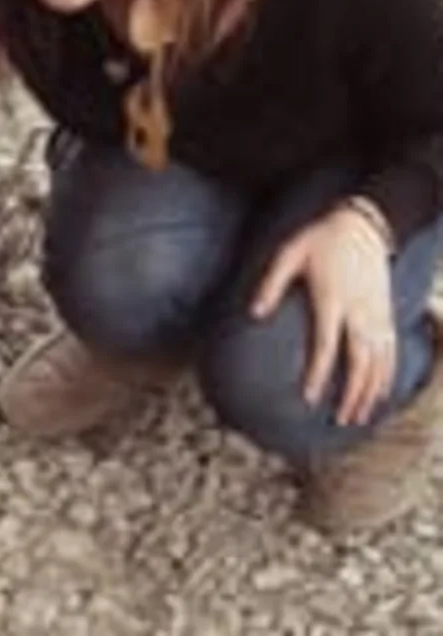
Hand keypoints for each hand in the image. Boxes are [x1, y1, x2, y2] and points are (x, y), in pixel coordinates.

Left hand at [251, 203, 395, 426]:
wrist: (363, 224)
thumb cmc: (320, 239)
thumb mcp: (289, 253)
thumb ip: (271, 283)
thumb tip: (252, 313)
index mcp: (332, 298)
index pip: (326, 345)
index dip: (317, 373)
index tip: (308, 398)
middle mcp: (358, 311)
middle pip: (359, 362)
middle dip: (351, 394)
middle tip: (339, 419)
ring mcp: (376, 313)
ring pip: (379, 361)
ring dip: (370, 392)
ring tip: (358, 416)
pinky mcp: (386, 313)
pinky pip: (391, 351)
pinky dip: (387, 376)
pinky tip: (380, 393)